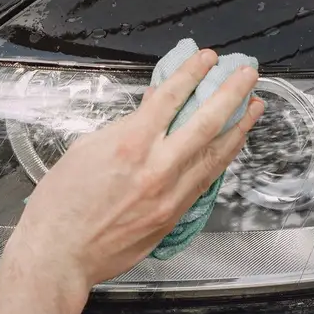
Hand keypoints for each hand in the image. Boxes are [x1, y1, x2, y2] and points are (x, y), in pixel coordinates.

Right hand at [5, 48, 263, 293]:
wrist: (60, 254)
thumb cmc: (60, 204)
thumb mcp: (84, 150)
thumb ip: (123, 128)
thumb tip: (150, 110)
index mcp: (129, 145)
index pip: (170, 98)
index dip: (192, 73)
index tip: (207, 58)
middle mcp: (157, 168)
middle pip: (205, 123)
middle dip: (230, 94)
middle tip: (248, 74)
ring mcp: (170, 196)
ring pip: (215, 155)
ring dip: (238, 128)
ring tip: (254, 107)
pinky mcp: (173, 218)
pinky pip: (205, 181)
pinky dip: (221, 159)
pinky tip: (231, 146)